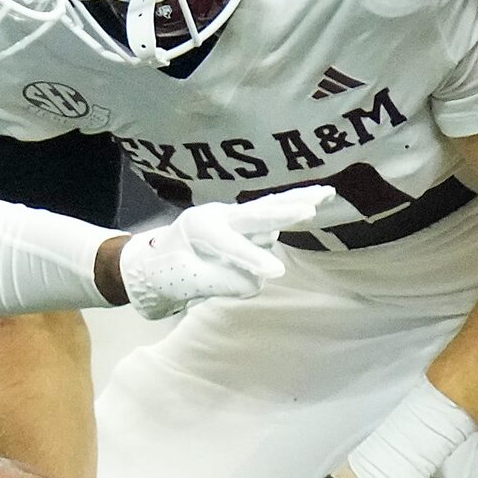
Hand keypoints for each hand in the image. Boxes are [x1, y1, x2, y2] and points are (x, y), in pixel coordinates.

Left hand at [118, 186, 337, 317]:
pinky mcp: (245, 224)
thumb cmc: (166, 274)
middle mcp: (219, 216)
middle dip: (281, 212)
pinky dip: (295, 202)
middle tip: (307, 209)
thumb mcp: (184, 283)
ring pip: (268, 209)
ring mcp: (233, 218)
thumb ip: (219, 281)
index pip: (229, 244)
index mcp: (199, 229)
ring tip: (324, 193)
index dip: (251, 257)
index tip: (276, 272)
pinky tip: (321, 195)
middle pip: (255, 213)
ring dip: (295, 201)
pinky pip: (272, 212)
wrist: (153, 263)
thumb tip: (260, 278)